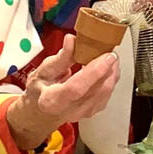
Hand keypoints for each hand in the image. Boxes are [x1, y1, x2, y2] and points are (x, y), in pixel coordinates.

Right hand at [6, 34, 119, 150]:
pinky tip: (105, 68)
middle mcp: (70, 110)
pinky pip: (109, 92)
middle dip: (108, 66)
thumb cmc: (40, 91)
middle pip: (98, 88)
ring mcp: (85, 112)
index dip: (95, 71)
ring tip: (106, 57)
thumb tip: (72, 40)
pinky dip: (110, 77)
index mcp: (52, 101)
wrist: (42, 112)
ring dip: (111, 70)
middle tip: (108, 50)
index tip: (107, 56)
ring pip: (107, 90)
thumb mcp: (43, 72)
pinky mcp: (95, 110)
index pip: (77, 88)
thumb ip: (61, 58)